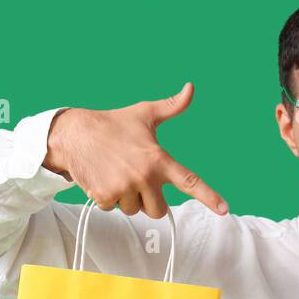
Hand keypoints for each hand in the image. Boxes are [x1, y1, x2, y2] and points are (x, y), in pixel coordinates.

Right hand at [42, 82, 227, 218]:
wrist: (74, 133)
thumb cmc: (113, 124)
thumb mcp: (144, 114)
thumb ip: (171, 107)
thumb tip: (191, 88)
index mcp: (158, 158)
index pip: (189, 181)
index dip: (209, 196)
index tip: (224, 209)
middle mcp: (144, 176)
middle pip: (158, 209)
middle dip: (148, 201)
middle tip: (135, 179)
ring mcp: (124, 187)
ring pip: (134, 210)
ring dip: (127, 198)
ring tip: (116, 173)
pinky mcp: (105, 196)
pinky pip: (114, 209)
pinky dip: (109, 198)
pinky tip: (103, 178)